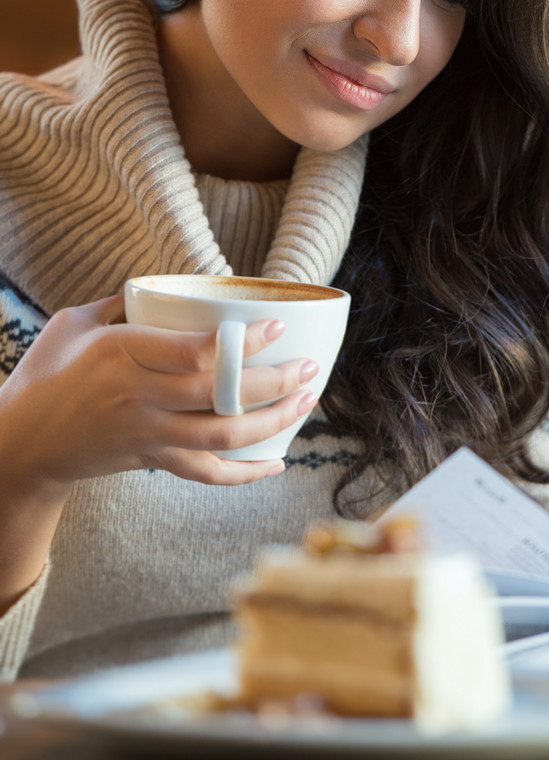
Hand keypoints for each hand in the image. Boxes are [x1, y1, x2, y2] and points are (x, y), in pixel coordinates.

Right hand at [0, 294, 319, 489]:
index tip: (276, 327)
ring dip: (271, 423)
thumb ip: (119, 303)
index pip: (193, 353)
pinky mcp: (152, 460)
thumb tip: (161, 285)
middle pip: (219, 397)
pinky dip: (244, 474)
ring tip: (306, 402)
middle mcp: (140, 398)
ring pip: (220, 438)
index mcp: (122, 355)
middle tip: (310, 368)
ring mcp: (148, 434)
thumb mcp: (73, 324)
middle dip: (273, 384)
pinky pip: (205, 474)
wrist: (21, 444)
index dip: (241, 344)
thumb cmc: (46, 374)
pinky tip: (276, 463)